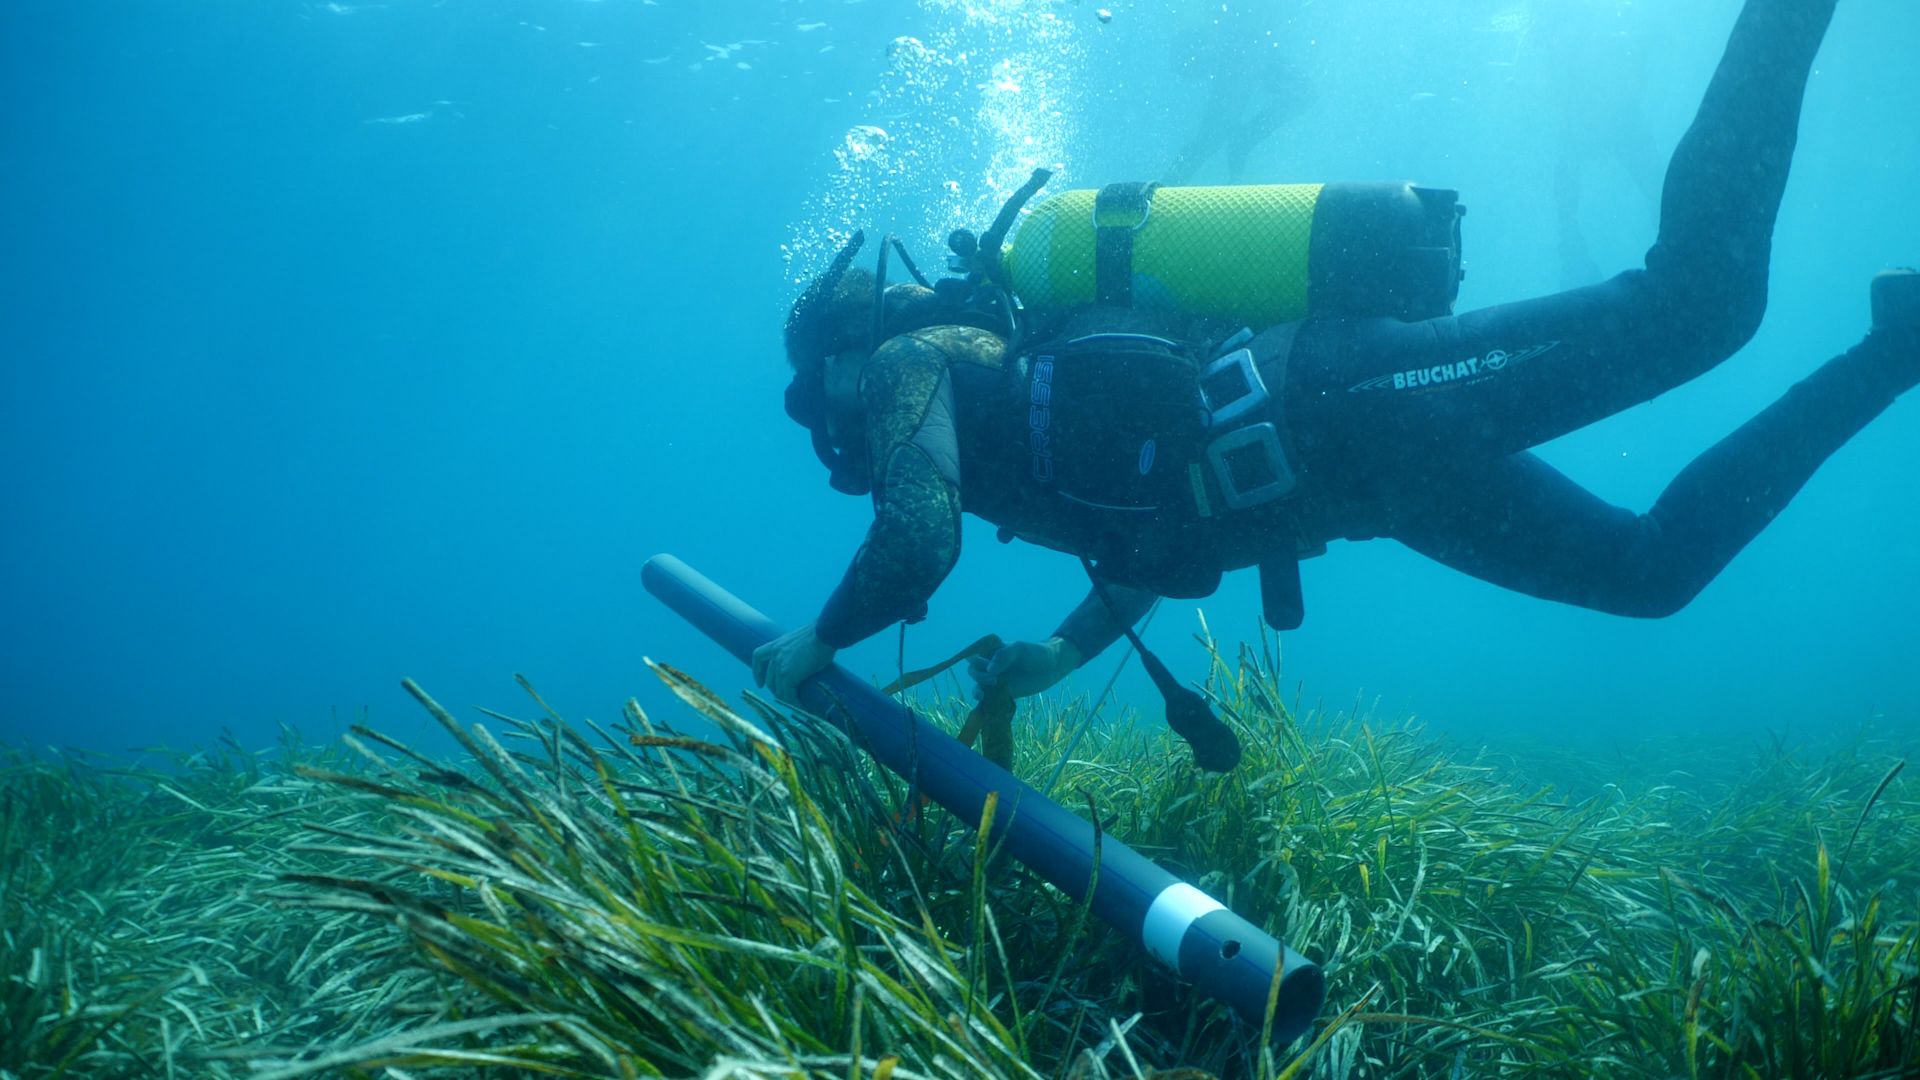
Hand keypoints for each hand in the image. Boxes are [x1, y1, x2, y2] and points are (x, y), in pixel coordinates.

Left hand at [751, 622, 836, 705]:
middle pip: (769, 679)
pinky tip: (802, 707)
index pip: (758, 657)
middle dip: (777, 691)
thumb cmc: (822, 634)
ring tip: (798, 706)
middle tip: (789, 699)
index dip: (757, 672)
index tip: (760, 684)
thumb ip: (801, 650)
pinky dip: (795, 703)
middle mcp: (775, 655)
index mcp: (777, 644)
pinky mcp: (788, 676)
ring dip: (788, 700)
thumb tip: (811, 658)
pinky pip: (788, 695)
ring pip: (779, 690)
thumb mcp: (804, 640)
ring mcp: (780, 666)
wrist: (825, 633)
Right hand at [966, 636, 1081, 700]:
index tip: (985, 666)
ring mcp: (996, 680)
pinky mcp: (1003, 693)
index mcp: (991, 651)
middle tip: (994, 679)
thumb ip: (1003, 655)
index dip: (975, 661)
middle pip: (974, 671)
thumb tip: (989, 670)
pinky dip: (986, 702)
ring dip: (978, 691)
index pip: (974, 655)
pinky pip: (989, 699)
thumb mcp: (1019, 649)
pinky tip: (987, 703)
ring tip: (984, 694)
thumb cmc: (1036, 653)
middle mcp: (991, 665)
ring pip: (978, 686)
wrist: (1052, 667)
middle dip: (979, 676)